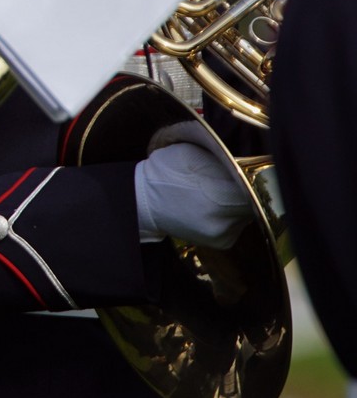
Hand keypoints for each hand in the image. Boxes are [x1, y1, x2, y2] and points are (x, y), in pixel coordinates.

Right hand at [134, 141, 253, 248]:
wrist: (141, 201)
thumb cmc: (164, 172)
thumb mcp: (191, 154)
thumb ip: (222, 160)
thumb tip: (248, 164)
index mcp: (219, 197)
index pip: (257, 188)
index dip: (255, 177)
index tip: (249, 169)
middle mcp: (224, 222)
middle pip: (255, 202)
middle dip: (248, 190)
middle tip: (235, 179)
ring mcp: (223, 236)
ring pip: (249, 213)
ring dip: (241, 202)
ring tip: (222, 192)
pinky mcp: (222, 243)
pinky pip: (239, 224)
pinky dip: (233, 214)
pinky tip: (217, 206)